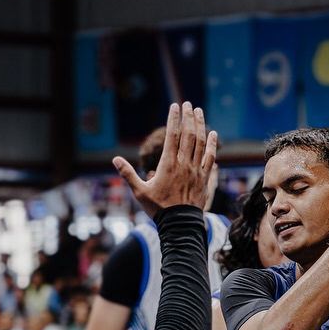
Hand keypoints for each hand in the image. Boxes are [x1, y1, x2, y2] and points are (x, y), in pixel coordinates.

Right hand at [112, 102, 217, 216]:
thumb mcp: (139, 192)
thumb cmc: (158, 209)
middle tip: (188, 104)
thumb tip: (114, 159)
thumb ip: (127, 174)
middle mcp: (184, 164)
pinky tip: (213, 134)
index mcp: (168, 164)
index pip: (172, 135)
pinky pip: (210, 157)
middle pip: (188, 135)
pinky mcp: (205, 178)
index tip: (175, 106)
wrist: (180, 225)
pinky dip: (212, 144)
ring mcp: (196, 170)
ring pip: (200, 143)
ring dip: (200, 125)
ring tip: (199, 112)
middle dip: (188, 117)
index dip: (174, 119)